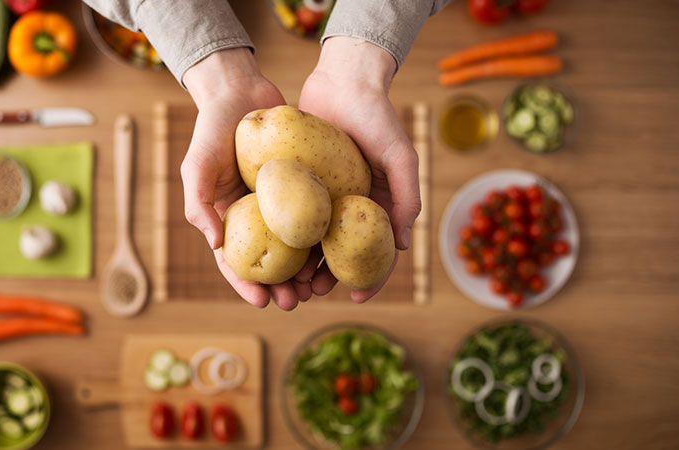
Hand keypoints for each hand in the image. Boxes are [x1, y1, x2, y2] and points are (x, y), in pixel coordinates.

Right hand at [181, 48, 311, 309]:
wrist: (241, 90)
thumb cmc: (212, 128)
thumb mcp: (196, 165)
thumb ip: (198, 203)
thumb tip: (215, 244)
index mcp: (227, 218)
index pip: (233, 261)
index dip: (245, 284)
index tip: (262, 302)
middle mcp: (254, 216)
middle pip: (268, 261)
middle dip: (280, 287)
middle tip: (296, 302)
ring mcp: (280, 203)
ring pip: (294, 246)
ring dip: (304, 271)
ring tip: (317, 288)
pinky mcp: (302, 186)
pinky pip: (313, 216)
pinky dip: (322, 237)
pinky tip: (335, 253)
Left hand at [297, 37, 421, 302]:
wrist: (343, 80)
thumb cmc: (378, 116)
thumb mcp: (400, 156)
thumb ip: (407, 196)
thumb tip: (403, 245)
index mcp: (378, 206)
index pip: (377, 251)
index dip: (371, 278)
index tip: (357, 298)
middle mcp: (351, 206)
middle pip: (339, 253)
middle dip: (327, 278)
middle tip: (310, 292)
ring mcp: (325, 196)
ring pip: (312, 240)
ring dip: (302, 264)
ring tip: (289, 280)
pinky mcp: (301, 182)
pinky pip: (292, 214)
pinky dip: (285, 235)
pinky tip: (271, 250)